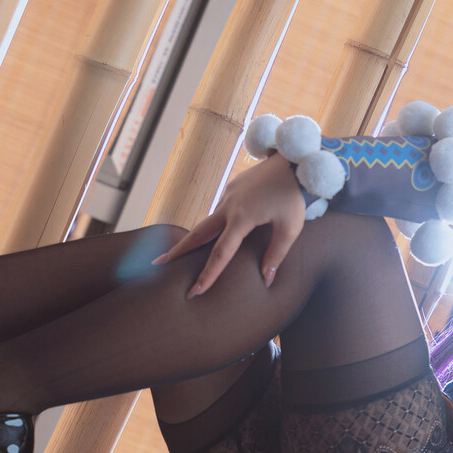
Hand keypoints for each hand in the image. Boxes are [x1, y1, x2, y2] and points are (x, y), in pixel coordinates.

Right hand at [153, 153, 307, 295]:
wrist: (294, 161)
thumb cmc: (294, 197)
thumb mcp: (290, 229)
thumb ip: (276, 255)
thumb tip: (266, 280)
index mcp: (242, 219)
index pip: (220, 253)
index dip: (207, 274)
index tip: (194, 291)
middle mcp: (229, 206)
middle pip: (198, 233)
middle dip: (178, 250)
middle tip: (158, 263)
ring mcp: (228, 194)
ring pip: (209, 221)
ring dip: (196, 237)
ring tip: (180, 252)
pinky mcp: (233, 187)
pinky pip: (221, 209)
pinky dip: (214, 223)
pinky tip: (215, 230)